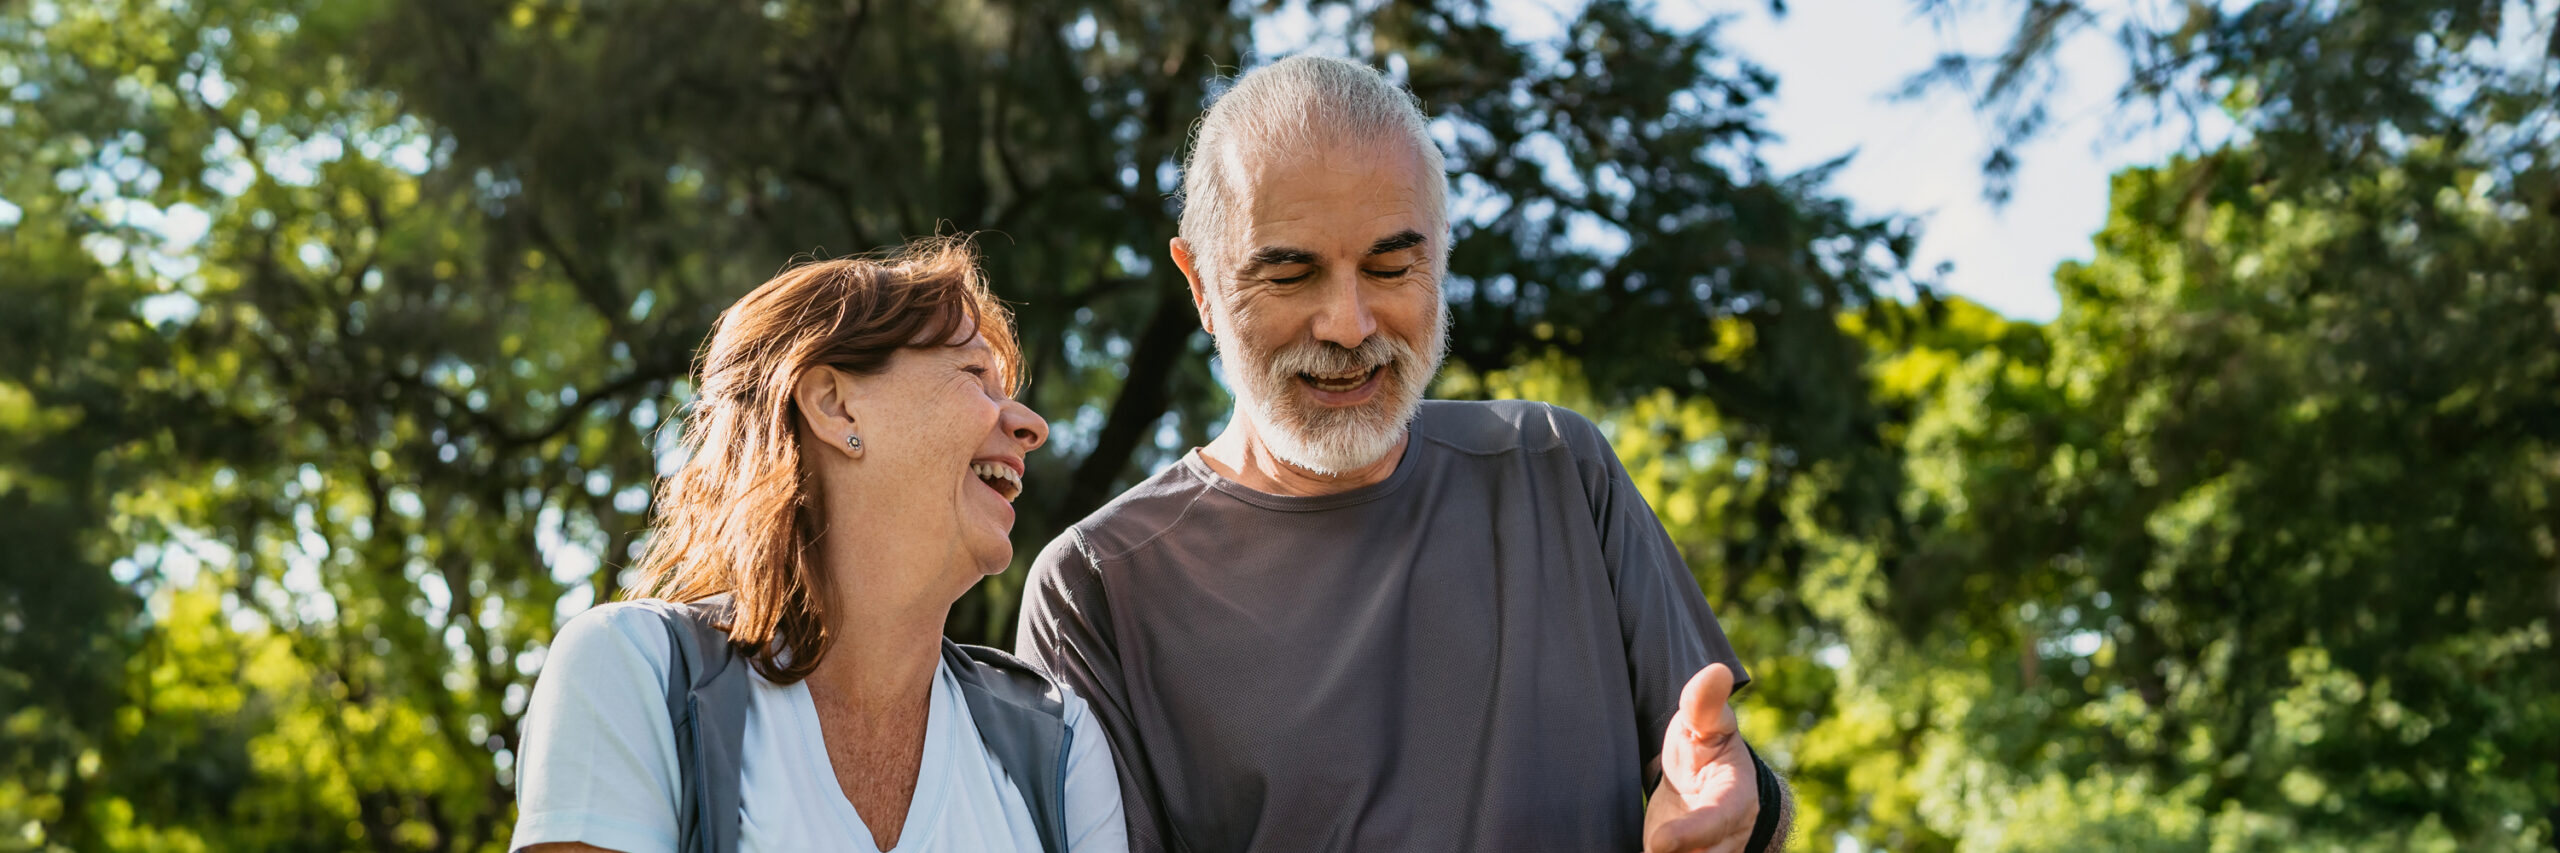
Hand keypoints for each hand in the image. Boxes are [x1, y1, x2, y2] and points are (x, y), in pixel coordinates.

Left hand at [1642, 663, 1760, 852]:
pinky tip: (1630, 851)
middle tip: (1647, 847)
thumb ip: (1704, 703)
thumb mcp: (1705, 723)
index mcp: (1734, 801)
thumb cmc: (1704, 748)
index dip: (1691, 834)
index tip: (1658, 842)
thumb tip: (1718, 671)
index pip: (1716, 822)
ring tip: (1636, 851)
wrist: (1705, 784)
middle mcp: (1726, 840)